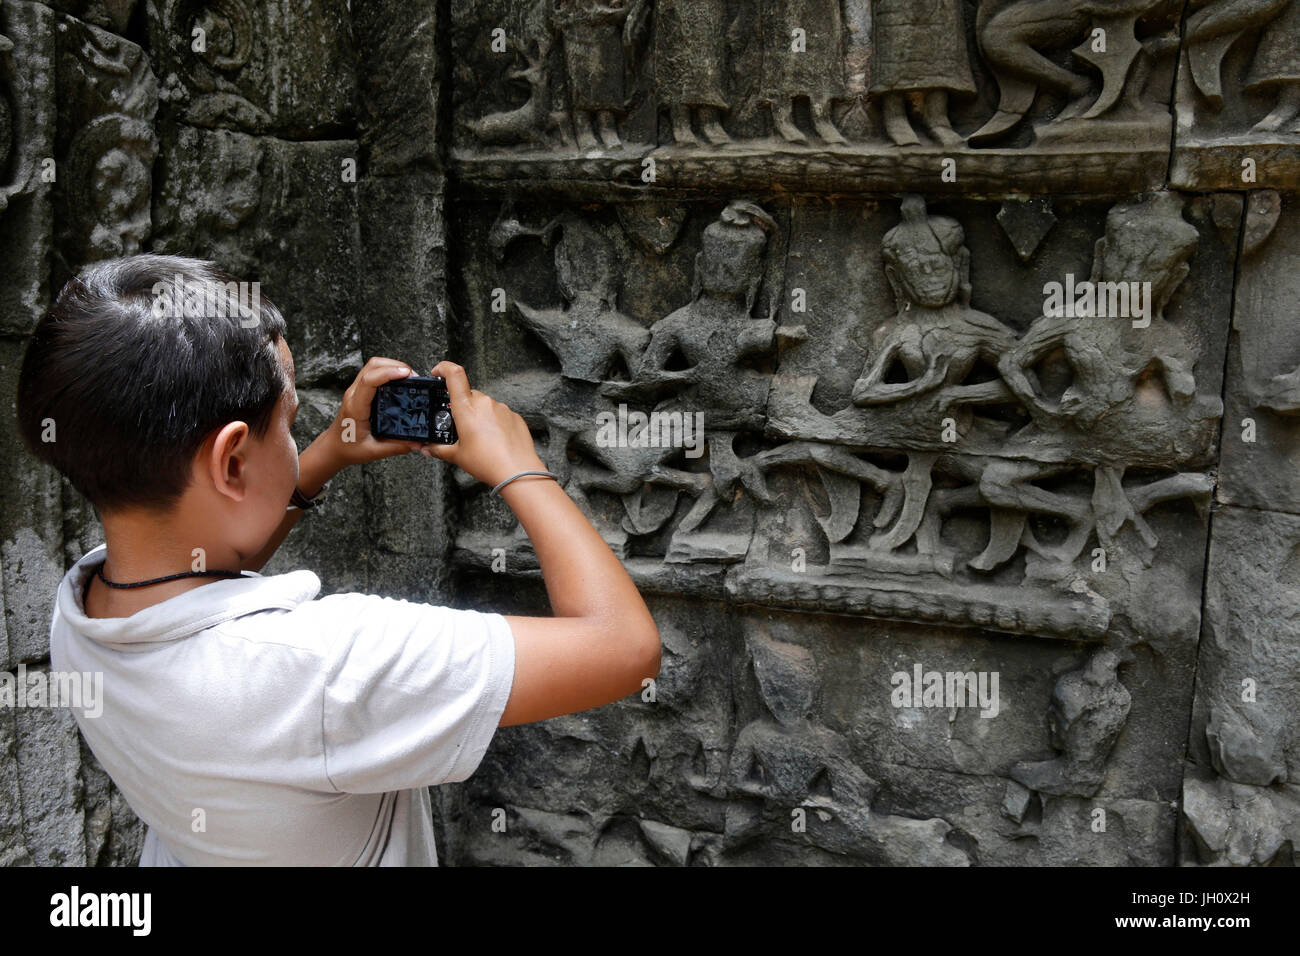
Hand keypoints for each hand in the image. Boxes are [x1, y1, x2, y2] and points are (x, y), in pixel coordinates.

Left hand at [317, 357, 425, 468]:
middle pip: (372, 366)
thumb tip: (418, 442)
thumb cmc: (349, 448)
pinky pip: (373, 372)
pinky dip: (387, 371)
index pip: (369, 381)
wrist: (333, 447)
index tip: (406, 374)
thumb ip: (397, 447)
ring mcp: (355, 390)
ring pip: (372, 365)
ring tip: (408, 376)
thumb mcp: (374, 451)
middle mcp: (353, 395)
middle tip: (412, 376)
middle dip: (394, 365)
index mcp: (355, 408)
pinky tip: (398, 380)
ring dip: (391, 365)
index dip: (388, 373)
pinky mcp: (359, 390)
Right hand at [421, 361, 544, 486]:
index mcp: (467, 408)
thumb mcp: (457, 456)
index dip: (444, 368)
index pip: (454, 375)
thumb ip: (439, 449)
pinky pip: (500, 414)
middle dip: (463, 408)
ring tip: (481, 439)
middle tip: (462, 428)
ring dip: (480, 417)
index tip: (438, 371)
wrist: (517, 471)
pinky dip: (495, 423)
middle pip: (469, 395)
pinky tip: (494, 441)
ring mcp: (501, 408)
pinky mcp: (514, 416)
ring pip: (485, 406)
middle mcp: (485, 403)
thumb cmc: (489, 462)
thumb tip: (427, 449)